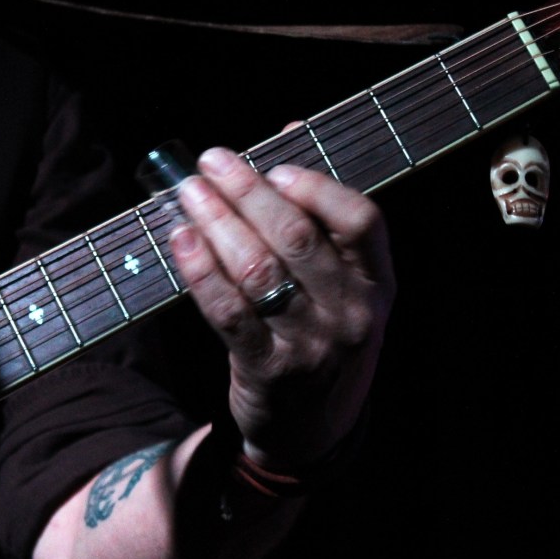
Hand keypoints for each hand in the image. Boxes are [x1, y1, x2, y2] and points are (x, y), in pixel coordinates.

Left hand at [169, 146, 394, 468]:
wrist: (313, 428)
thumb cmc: (324, 335)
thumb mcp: (343, 284)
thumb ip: (320, 211)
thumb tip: (289, 130)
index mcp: (378, 283)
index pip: (362, 221)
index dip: (316, 185)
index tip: (274, 166)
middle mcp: (353, 314)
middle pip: (297, 237)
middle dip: (247, 192)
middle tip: (211, 162)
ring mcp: (312, 345)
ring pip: (258, 270)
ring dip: (217, 223)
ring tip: (189, 193)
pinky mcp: (268, 370)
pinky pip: (228, 312)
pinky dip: (200, 271)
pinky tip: (181, 240)